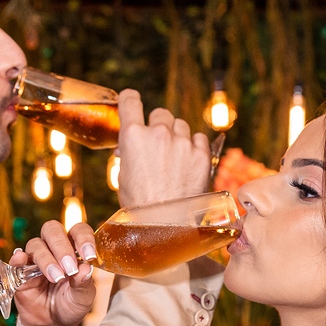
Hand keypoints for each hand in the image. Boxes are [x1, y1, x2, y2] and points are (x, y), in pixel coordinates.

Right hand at [13, 221, 97, 325]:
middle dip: (62, 246)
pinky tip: (22, 260)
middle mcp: (54, 249)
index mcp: (74, 249)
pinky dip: (18, 258)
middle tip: (70, 267)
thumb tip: (85, 268)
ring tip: (56, 278)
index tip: (89, 256)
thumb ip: (84, 283)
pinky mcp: (19, 271)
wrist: (53, 324)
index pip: (78, 230)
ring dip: (46, 259)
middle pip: (52, 230)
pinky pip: (16, 259)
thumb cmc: (71, 305)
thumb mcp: (83, 298)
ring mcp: (35, 259)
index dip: (83, 238)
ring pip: (36, 244)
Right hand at [115, 90, 211, 208]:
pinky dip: (194, 148)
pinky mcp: (201, 153)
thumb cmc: (140, 205)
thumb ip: (129, 153)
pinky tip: (188, 164)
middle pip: (160, 114)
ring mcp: (182, 143)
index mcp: (132, 137)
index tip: (132, 100)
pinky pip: (198, 139)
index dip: (130, 99)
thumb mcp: (124, 176)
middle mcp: (157, 134)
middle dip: (158, 126)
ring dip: (177, 137)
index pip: (130, 100)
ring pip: (180, 125)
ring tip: (174, 159)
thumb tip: (130, 146)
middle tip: (158, 144)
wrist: (167, 225)